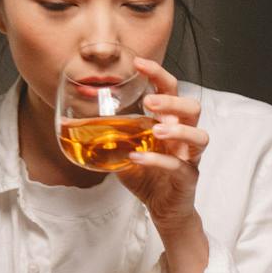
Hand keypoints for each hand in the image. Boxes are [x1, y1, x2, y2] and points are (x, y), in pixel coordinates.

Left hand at [116, 58, 206, 233]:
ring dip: (179, 130)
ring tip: (157, 130)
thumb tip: (72, 123)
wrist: (164, 210)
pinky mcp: (188, 179)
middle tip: (149, 102)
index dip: (158, 74)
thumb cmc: (148, 177)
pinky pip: (179, 167)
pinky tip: (138, 159)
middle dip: (172, 101)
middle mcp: (184, 137)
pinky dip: (158, 161)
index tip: (139, 62)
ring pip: (199, 136)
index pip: (171, 91)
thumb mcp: (123, 151)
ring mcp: (189, 157)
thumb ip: (109, 136)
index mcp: (170, 123)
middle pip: (193, 108)